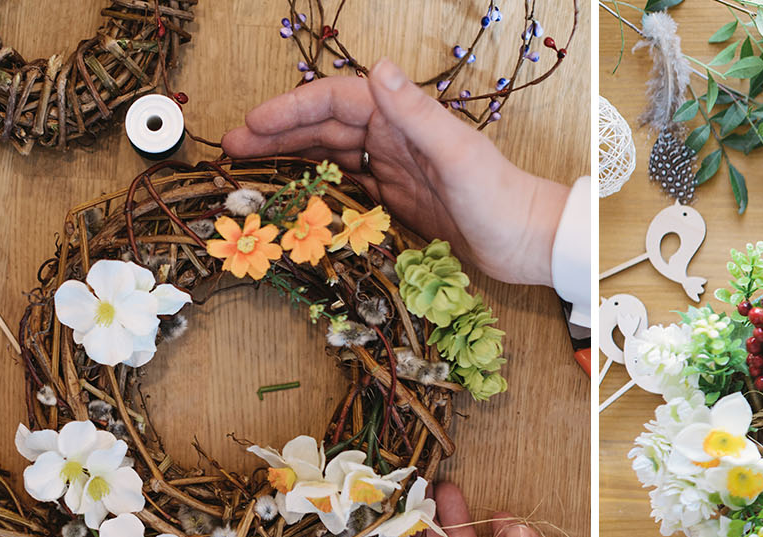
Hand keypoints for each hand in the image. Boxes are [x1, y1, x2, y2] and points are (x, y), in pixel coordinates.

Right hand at [223, 60, 568, 287]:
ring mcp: (394, 170)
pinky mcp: (398, 201)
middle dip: (276, 134)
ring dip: (290, 160)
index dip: (290, 109)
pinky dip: (316, 191)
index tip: (252, 123)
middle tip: (232, 148)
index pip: (335, 102)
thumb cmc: (502, 196)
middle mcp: (395, 139)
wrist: (530, 241)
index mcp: (404, 119)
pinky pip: (346, 190)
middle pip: (323, 128)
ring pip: (329, 157)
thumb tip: (379, 67)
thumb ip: (416, 112)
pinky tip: (293, 201)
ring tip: (251, 172)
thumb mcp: (457, 153)